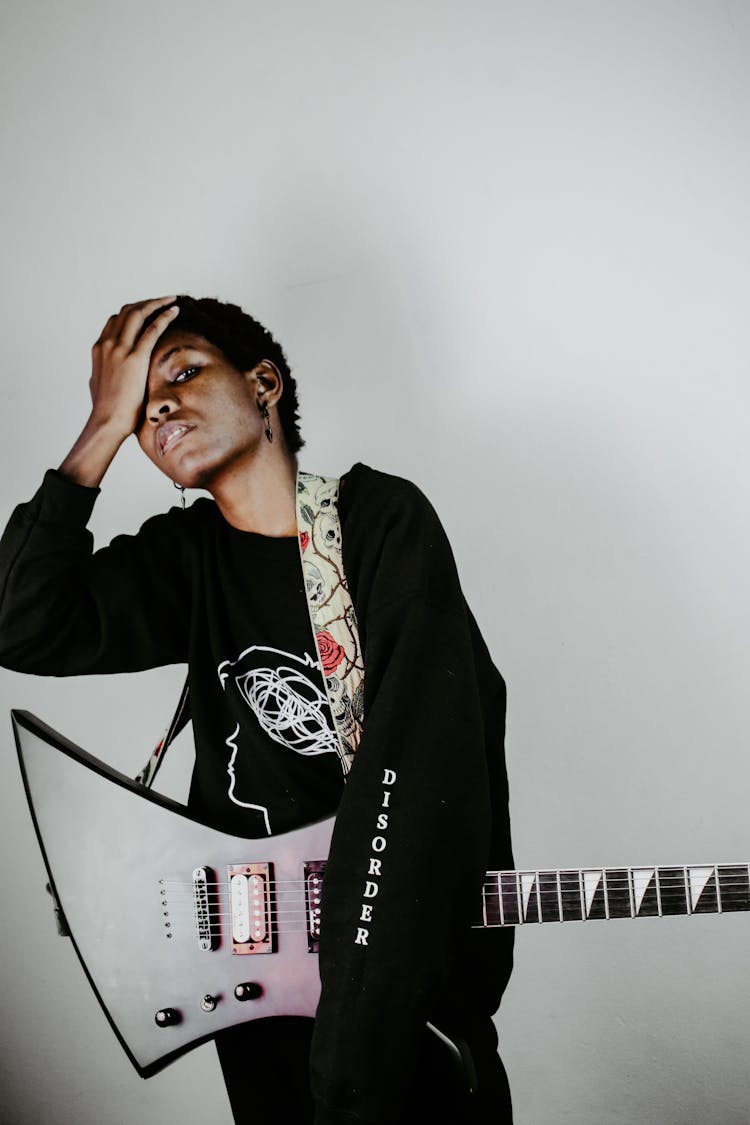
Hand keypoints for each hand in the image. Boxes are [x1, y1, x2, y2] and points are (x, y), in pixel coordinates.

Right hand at [58, 297, 179, 487]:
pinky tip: (175, 311)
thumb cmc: (106, 410)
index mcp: (99, 348)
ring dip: (157, 303)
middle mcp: (108, 343)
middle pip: (127, 311)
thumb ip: (103, 372)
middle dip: (147, 302)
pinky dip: (164, 315)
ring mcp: (119, 348)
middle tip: (163, 301)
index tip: (149, 312)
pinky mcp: (134, 357)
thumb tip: (105, 373)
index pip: (116, 319)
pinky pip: (151, 328)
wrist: (106, 422)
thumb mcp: (99, 384)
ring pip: (138, 313)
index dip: (133, 312)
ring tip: (172, 300)